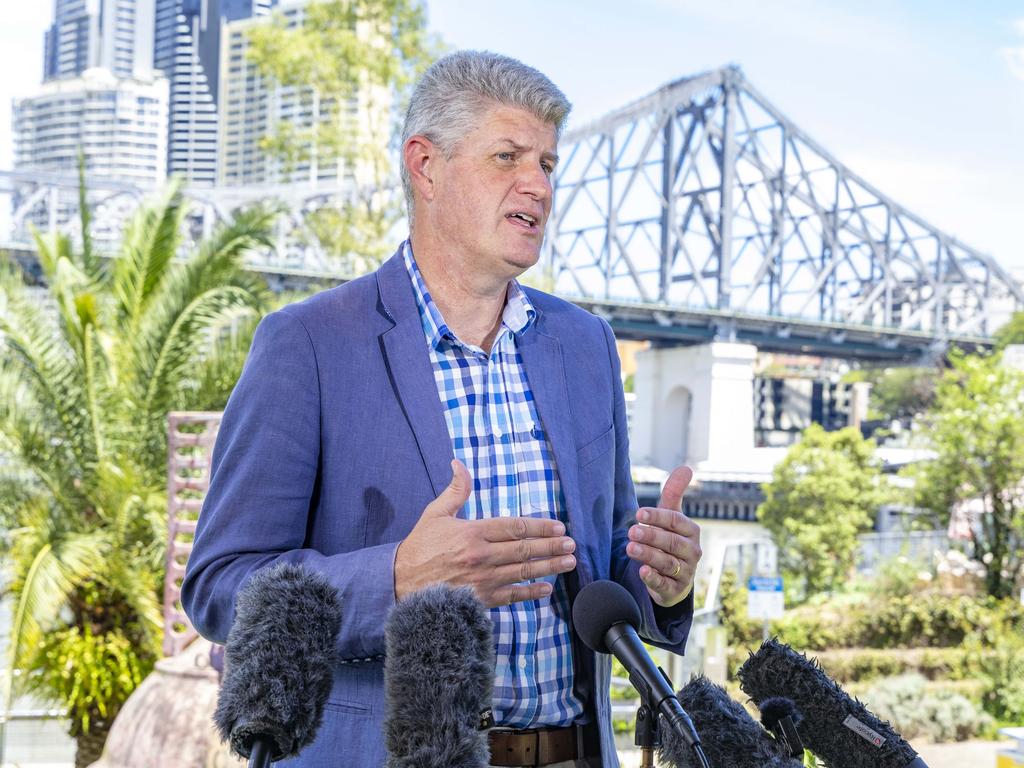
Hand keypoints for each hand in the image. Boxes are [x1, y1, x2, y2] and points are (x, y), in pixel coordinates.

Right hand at [394, 459, 576, 606]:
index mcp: (472, 532)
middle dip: (551, 546)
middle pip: (524, 550)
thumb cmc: (419, 548)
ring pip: (523, 572)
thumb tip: (458, 463)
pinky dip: (531, 593)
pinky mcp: (480, 600)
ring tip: (569, 562)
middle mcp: (481, 556)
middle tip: (572, 544)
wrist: (400, 585)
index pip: (515, 527)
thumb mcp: (435, 514)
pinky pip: (512, 596)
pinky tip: (547, 588)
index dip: (540, 526)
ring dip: (549, 567)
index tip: (559, 527)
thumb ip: (455, 490)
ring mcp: (482, 580)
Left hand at [626, 465, 701, 607]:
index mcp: (691, 531)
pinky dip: (653, 579)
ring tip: (630, 548)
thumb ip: (674, 494)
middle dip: (651, 536)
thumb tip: (687, 467)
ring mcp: (685, 572)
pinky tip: (642, 572)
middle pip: (672, 542)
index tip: (639, 513)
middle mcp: (692, 552)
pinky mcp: (675, 590)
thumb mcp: (671, 517)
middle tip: (631, 531)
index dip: (658, 516)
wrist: (674, 578)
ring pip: (667, 563)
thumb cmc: (670, 540)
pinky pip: (665, 584)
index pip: (676, 521)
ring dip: (649, 555)